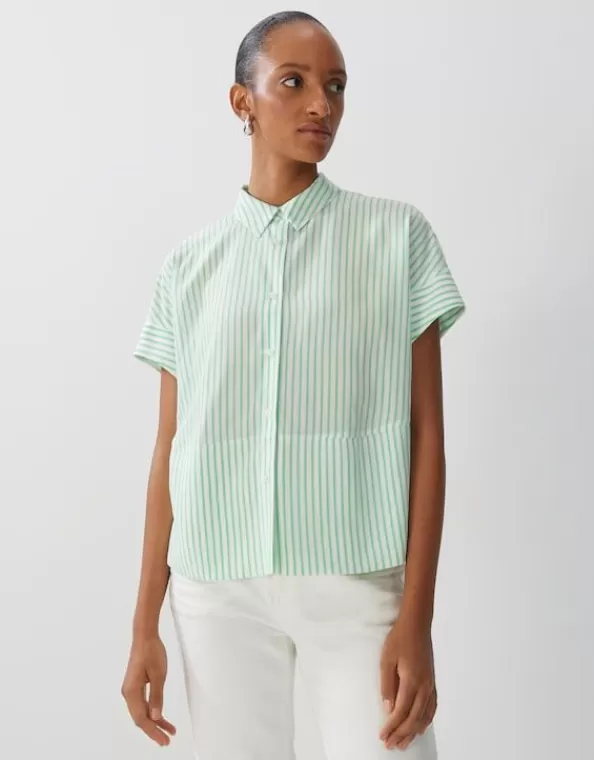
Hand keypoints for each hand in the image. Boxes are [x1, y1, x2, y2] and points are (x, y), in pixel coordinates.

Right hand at [121, 635, 176, 746]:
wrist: (145, 635)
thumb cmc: (152, 652)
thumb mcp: (158, 675)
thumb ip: (156, 697)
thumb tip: (155, 717)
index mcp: (131, 692)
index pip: (141, 718)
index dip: (153, 731)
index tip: (164, 740)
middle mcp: (128, 693)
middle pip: (140, 718)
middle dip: (153, 730)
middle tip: (167, 740)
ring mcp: (131, 689)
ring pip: (142, 711)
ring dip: (155, 721)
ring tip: (169, 731)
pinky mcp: (136, 685)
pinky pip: (143, 703)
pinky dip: (152, 711)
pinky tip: (161, 717)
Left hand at [379, 616, 436, 750]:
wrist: (417, 624)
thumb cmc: (399, 639)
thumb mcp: (386, 659)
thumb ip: (387, 685)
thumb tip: (388, 707)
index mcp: (412, 681)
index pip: (401, 712)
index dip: (392, 727)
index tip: (382, 736)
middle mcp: (424, 686)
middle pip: (413, 718)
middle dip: (402, 734)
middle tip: (391, 745)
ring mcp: (430, 685)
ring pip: (424, 716)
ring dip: (414, 731)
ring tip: (404, 743)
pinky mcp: (432, 681)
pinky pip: (432, 707)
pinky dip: (427, 720)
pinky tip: (421, 727)